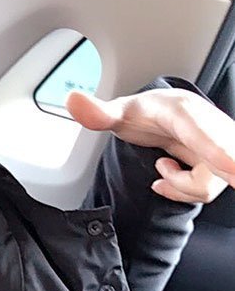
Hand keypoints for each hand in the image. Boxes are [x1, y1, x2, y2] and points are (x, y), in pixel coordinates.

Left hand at [66, 88, 234, 202]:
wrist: (161, 116)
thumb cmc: (144, 114)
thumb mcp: (119, 113)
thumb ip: (98, 112)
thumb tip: (72, 100)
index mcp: (183, 111)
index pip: (201, 131)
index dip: (218, 149)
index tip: (232, 167)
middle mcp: (210, 127)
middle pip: (220, 162)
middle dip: (212, 173)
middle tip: (195, 172)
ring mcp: (220, 146)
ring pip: (211, 182)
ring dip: (182, 185)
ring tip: (161, 169)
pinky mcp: (223, 162)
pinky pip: (209, 189)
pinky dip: (186, 190)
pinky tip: (169, 178)